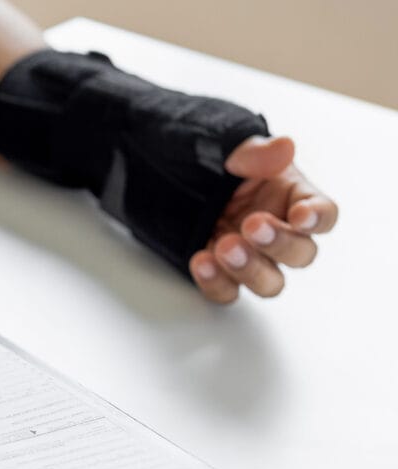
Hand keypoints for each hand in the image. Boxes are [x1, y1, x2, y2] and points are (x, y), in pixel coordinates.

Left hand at [190, 135, 338, 302]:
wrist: (173, 184)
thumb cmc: (217, 167)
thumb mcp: (233, 151)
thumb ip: (256, 152)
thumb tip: (283, 146)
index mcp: (294, 199)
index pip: (324, 214)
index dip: (318, 218)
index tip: (301, 215)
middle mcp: (279, 234)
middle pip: (301, 255)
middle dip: (279, 244)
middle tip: (252, 226)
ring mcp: (252, 259)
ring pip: (269, 283)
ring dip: (250, 270)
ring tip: (224, 247)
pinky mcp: (222, 275)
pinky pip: (226, 292)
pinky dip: (215, 282)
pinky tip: (200, 261)